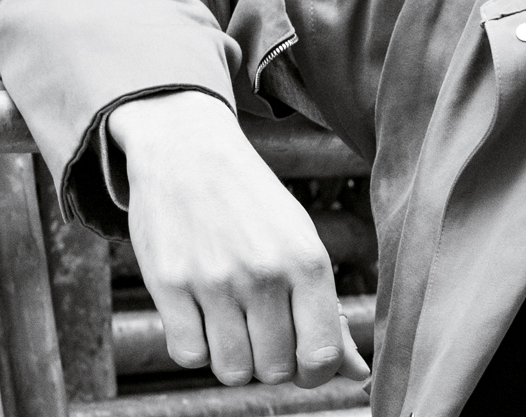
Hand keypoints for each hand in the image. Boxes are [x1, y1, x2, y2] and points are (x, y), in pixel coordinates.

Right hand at [110, 90, 371, 387]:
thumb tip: (357, 374)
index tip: (304, 359)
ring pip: (232, 370)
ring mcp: (213, 280)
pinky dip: (197, 347)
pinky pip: (188, 355)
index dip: (315, 372)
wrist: (188, 151)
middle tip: (264, 329)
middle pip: (274, 369)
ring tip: (234, 324)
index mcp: (307, 260)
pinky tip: (202, 317)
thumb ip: (327, 312)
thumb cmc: (255, 206)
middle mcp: (263, 272)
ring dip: (234, 359)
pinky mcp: (168, 284)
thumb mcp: (301, 244)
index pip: (320, 354)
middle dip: (272, 361)